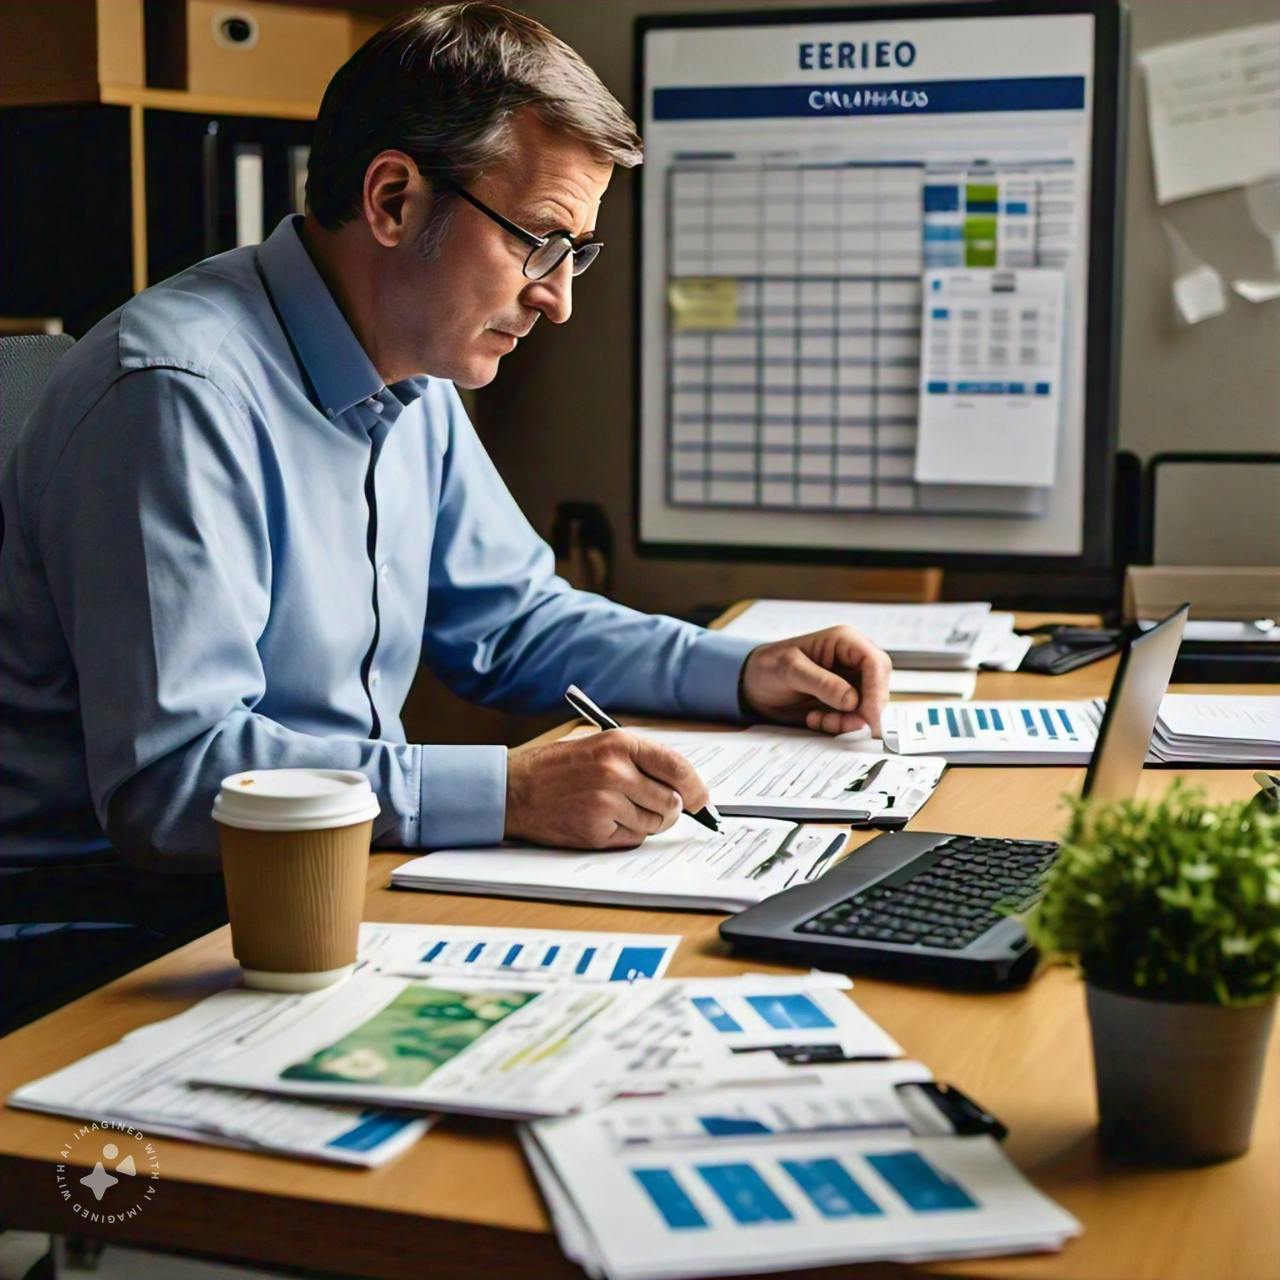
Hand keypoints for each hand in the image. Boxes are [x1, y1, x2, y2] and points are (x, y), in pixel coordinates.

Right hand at [504, 731, 710, 848]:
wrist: (513, 790)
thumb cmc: (555, 767)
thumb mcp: (598, 745)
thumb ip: (638, 759)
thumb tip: (680, 783)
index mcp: (620, 744)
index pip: (678, 767)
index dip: (696, 787)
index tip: (701, 799)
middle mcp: (616, 772)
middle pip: (671, 801)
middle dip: (670, 809)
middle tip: (656, 807)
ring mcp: (606, 802)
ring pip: (655, 823)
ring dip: (646, 822)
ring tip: (618, 809)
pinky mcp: (596, 830)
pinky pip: (633, 839)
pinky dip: (625, 834)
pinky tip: (602, 820)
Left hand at [740, 626, 892, 735]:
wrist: (753, 685)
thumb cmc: (768, 667)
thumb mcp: (789, 670)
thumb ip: (821, 683)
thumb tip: (852, 699)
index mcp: (843, 641)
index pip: (875, 662)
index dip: (877, 690)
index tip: (869, 714)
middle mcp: (851, 660)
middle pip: (878, 686)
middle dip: (864, 709)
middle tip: (844, 724)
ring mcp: (850, 681)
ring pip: (868, 706)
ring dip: (848, 720)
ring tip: (821, 721)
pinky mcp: (843, 700)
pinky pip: (854, 717)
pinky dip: (839, 724)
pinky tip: (815, 719)